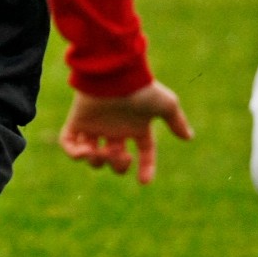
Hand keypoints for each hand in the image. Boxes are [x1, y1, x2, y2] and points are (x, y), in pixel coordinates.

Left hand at [59, 82, 194, 184]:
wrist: (114, 75)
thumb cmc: (141, 90)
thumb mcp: (166, 106)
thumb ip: (177, 122)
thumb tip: (189, 137)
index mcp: (136, 126)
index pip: (144, 152)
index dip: (146, 168)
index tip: (144, 181)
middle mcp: (116, 128)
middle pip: (115, 159)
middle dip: (118, 165)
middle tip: (120, 155)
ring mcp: (95, 125)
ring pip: (93, 157)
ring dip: (97, 161)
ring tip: (100, 151)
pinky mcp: (77, 121)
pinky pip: (69, 145)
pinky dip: (74, 154)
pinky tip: (84, 152)